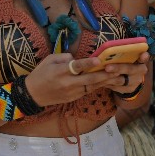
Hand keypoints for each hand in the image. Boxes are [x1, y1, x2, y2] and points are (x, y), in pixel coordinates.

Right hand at [23, 52, 149, 106]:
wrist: (32, 95)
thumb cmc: (40, 73)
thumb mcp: (49, 60)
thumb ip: (64, 57)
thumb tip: (78, 57)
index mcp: (60, 71)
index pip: (76, 67)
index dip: (88, 63)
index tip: (99, 60)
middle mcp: (67, 83)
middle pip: (89, 79)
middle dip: (106, 75)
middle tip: (120, 71)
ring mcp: (71, 92)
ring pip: (92, 86)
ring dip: (107, 82)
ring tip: (121, 78)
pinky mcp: (73, 98)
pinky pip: (88, 91)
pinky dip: (99, 86)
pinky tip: (110, 83)